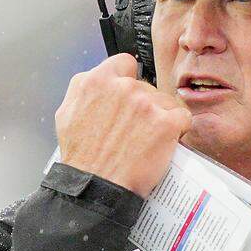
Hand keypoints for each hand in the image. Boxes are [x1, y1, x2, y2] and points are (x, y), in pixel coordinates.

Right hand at [55, 54, 191, 196]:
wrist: (97, 187)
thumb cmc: (82, 158)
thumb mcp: (67, 114)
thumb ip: (84, 91)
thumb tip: (98, 82)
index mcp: (96, 82)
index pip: (125, 63)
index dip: (129, 80)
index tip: (129, 97)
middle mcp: (122, 88)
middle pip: (147, 86)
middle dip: (145, 104)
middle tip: (136, 129)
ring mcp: (146, 104)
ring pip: (166, 101)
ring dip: (162, 117)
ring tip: (148, 140)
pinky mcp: (166, 123)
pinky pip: (183, 117)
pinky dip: (178, 129)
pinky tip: (166, 142)